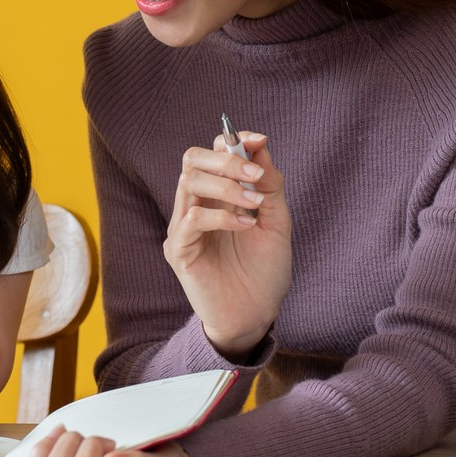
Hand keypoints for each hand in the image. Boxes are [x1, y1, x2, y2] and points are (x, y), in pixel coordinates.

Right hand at [164, 130, 291, 355]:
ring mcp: (184, 227)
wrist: (256, 316)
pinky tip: (245, 226)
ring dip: (226, 186)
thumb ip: (269, 185)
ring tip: (254, 204)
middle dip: (225, 160)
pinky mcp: (179, 251)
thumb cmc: (264, 272)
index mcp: (217, 196)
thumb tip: (260, 145)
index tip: (259, 140)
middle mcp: (196, 206)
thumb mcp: (276, 222)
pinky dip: (221, 216)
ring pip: (189, 183)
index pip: (212, 153)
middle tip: (255, 175)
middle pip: (192, 159)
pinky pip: (191, 220)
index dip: (232, 140)